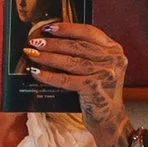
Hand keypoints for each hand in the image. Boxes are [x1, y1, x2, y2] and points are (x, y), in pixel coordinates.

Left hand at [26, 20, 129, 145]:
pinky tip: (37, 72)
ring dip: (48, 57)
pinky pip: (66, 79)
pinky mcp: (94, 89)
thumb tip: (54, 41)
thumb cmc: (100, 91)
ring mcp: (105, 74)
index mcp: (114, 50)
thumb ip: (87, 53)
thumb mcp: (100, 67)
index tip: (49, 28)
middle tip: (35, 42)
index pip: (89, 32)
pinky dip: (49, 76)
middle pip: (78, 46)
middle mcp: (113, 60)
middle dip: (54, 43)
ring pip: (71, 61)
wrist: (110, 119)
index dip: (68, 28)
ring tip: (33, 54)